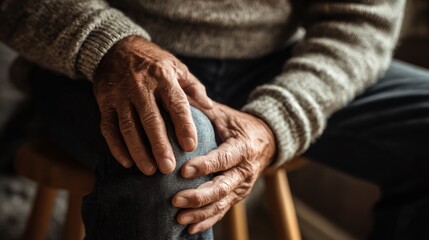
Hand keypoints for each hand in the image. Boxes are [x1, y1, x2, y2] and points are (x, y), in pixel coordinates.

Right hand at [93, 36, 212, 174]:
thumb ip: (193, 87)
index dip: (184, 126)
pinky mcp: (104, 102)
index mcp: (163, 78)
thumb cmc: (153, 62)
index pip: (176, 104)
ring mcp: (120, 95)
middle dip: (160, 146)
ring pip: (128, 128)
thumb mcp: (176, 67)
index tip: (191, 146)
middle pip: (150, 120)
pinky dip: (116, 147)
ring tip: (149, 171)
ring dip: (138, 152)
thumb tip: (209, 107)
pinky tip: (127, 163)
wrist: (116, 48)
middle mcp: (141, 87)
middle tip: (168, 169)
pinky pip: (108, 128)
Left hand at [172, 102, 275, 233]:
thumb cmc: (238, 125)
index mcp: (243, 147)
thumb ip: (203, 108)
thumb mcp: (224, 113)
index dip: (205, 165)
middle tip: (175, 199)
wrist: (267, 141)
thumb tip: (178, 95)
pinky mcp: (238, 195)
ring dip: (201, 212)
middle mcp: (245, 170)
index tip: (183, 170)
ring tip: (179, 218)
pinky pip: (223, 211)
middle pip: (223, 187)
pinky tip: (189, 228)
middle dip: (199, 196)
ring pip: (223, 203)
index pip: (223, 158)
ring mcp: (242, 186)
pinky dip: (207, 221)